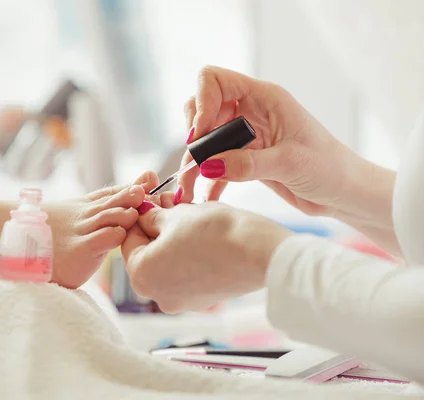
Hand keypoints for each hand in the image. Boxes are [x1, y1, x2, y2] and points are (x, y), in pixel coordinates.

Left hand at [121, 199, 290, 312]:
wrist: (261, 253)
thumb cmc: (215, 232)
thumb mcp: (176, 215)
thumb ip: (151, 217)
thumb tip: (143, 216)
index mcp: (141, 275)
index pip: (127, 239)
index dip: (137, 214)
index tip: (149, 197)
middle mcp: (157, 296)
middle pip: (146, 252)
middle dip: (155, 225)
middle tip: (167, 200)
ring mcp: (181, 301)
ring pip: (166, 261)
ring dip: (171, 236)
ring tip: (186, 211)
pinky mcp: (202, 300)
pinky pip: (184, 272)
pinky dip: (186, 252)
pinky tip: (199, 232)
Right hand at [176, 65, 368, 216]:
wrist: (344, 193)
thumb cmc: (329, 168)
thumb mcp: (288, 163)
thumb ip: (246, 164)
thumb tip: (206, 167)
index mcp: (264, 98)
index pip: (214, 80)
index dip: (201, 104)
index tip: (200, 136)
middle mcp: (250, 111)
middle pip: (202, 109)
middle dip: (193, 137)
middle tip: (194, 164)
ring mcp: (246, 135)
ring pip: (205, 140)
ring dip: (194, 163)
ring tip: (188, 190)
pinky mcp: (245, 159)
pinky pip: (215, 164)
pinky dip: (206, 180)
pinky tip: (204, 198)